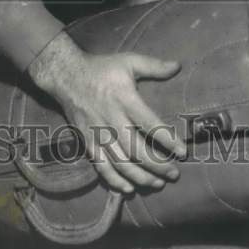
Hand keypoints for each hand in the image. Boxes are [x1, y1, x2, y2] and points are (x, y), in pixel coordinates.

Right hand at [27, 32, 187, 194]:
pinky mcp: (87, 141)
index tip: (182, 152)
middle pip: (136, 150)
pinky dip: (114, 180)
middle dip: (158, 166)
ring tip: (157, 184)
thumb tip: (178, 66)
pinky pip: (101, 166)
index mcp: (124, 100)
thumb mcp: (128, 61)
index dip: (167, 140)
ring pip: (120, 162)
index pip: (150, 124)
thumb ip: (154, 65)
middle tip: (175, 174)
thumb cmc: (101, 68)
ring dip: (140, 177)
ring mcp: (98, 133)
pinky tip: (128, 188)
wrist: (66, 75)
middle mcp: (112, 119)